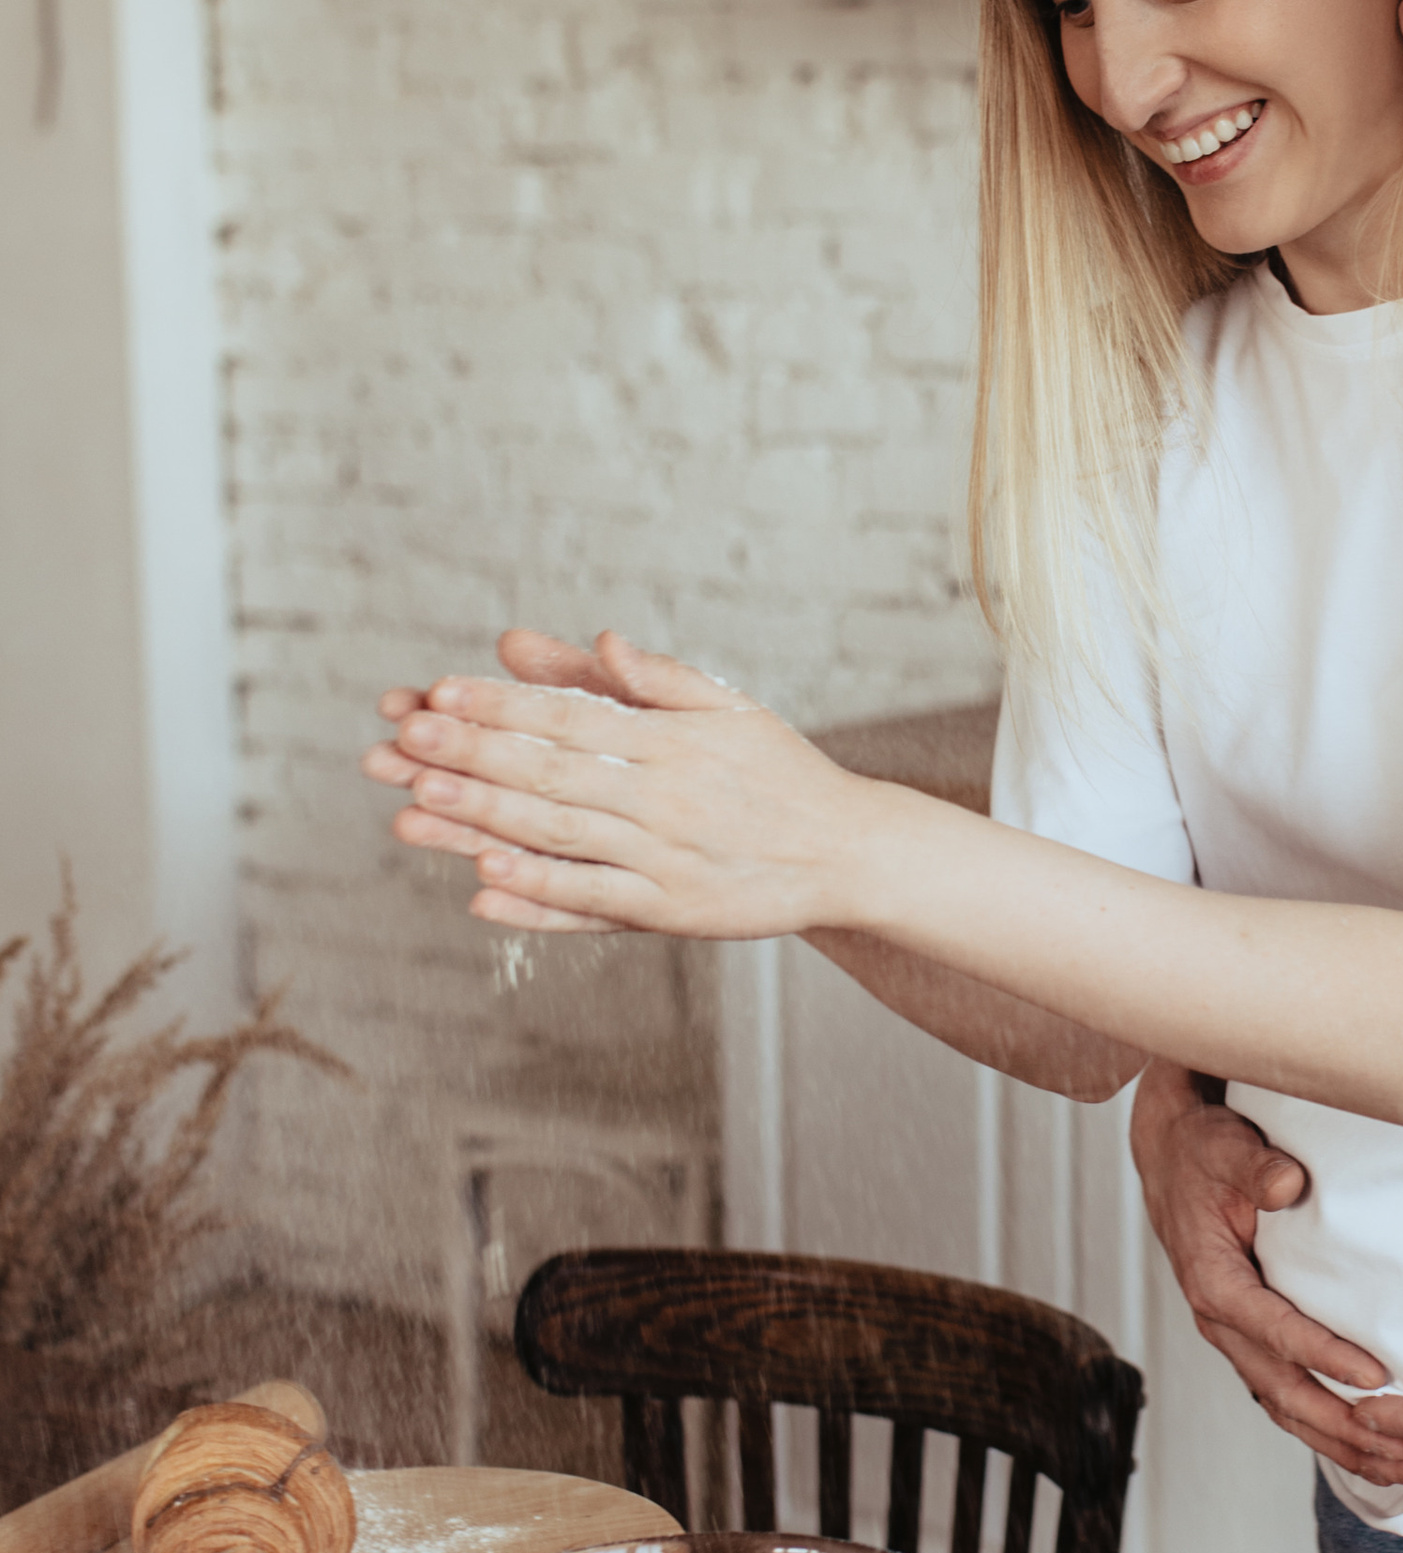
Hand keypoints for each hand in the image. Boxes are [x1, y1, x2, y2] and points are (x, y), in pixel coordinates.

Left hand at [363, 628, 865, 941]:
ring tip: (417, 803)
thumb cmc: (780, 771)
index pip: (573, 717)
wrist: (849, 853)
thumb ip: (656, 677)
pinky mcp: (670, 912)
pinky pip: (592, 903)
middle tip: (404, 741)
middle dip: (472, 756)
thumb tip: (596, 640)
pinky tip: (482, 885)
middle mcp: (667, 798)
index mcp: (676, 741)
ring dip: (485, 820)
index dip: (503, 705)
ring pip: (560, 836)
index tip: (440, 693)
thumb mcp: (730, 707)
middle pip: (553, 773)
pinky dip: (537, 895)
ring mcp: (666, 859)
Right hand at [1126, 1061, 1402, 1473]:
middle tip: (1399, 1446)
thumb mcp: (1226, 1146)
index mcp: (1213, 1281)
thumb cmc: (1205, 1150)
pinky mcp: (1251, 1337)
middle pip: (1281, 1389)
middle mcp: (1221, 1320)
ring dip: (1337, 1439)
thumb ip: (1256, 1167)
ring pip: (1284, 1404)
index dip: (1324, 1357)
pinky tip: (1364, 1447)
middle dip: (1340, 1425)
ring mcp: (1235, 1336)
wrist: (1175, 1156)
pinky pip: (1285, 1393)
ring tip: (1394, 1465)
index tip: (1376, 1377)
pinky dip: (1322, 1425)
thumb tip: (1287, 1184)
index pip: (1274, 1330)